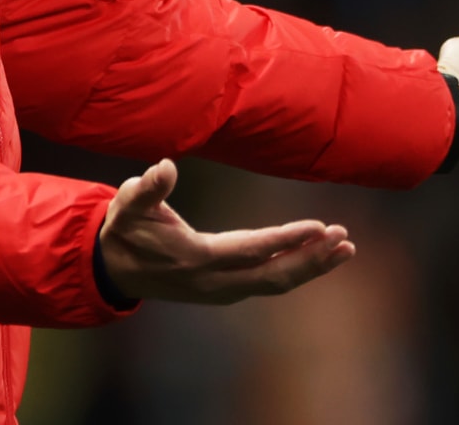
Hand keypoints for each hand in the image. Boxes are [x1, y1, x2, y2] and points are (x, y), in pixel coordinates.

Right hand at [98, 159, 354, 303]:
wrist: (113, 268)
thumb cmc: (124, 228)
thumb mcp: (128, 203)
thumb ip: (147, 187)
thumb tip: (165, 168)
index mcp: (196, 258)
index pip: (251, 251)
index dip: (286, 240)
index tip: (318, 227)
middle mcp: (214, 281)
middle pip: (273, 277)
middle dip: (312, 260)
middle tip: (344, 239)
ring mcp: (221, 290)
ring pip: (275, 284)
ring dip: (311, 267)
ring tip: (344, 248)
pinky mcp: (225, 290)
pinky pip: (268, 283)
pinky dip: (296, 270)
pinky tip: (316, 256)